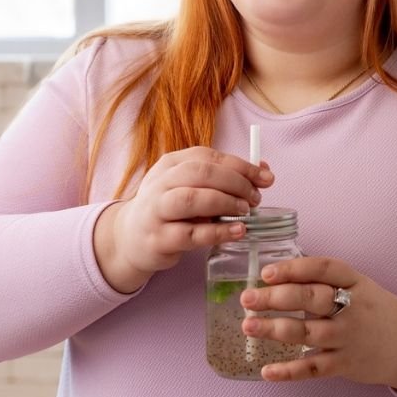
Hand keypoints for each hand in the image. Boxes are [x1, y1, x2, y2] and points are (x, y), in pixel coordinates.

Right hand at [94, 147, 273, 292]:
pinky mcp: (158, 239)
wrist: (131, 238)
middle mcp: (160, 183)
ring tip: (246, 211)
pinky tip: (237, 231)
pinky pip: (192, 234)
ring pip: (192, 199)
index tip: (266, 178)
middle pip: (200, 173)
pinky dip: (219, 232)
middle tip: (255, 198)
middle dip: (235, 182)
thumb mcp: (191, 187)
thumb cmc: (170, 209)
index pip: (208, 156)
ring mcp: (156, 211)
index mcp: (170, 164)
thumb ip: (225, 178)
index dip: (241, 166)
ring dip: (225, 202)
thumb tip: (265, 172)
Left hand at [239, 257, 396, 390]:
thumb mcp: (358, 285)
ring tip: (249, 326)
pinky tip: (267, 371)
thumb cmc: (373, 310)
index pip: (323, 269)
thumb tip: (278, 276)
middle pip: (311, 299)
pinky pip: (313, 368)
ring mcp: (348, 337)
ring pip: (308, 333)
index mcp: (354, 282)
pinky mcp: (345, 364)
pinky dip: (289, 371)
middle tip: (248, 299)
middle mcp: (351, 308)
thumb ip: (324, 281)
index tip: (267, 272)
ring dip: (275, 329)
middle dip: (276, 298)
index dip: (294, 269)